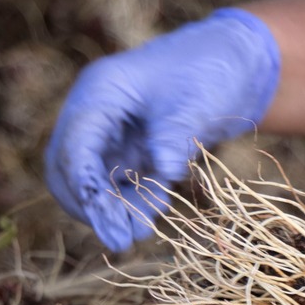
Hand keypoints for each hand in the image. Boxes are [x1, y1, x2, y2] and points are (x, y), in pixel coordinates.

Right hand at [44, 8, 280, 251]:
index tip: (107, 222)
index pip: (74, 146)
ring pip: (93, 184)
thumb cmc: (210, 69)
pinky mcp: (130, 153)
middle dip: (93, 206)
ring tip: (140, 233)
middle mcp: (95, 115)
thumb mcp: (196, 100)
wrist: (234, 65)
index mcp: (100, 92)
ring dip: (112, 210)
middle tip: (122, 239)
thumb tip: (164, 170)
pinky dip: (131, 203)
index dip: (85, 188)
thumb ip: (175, 135)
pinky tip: (152, 215)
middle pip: (70, 170)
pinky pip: (118, 187)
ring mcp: (110, 135)